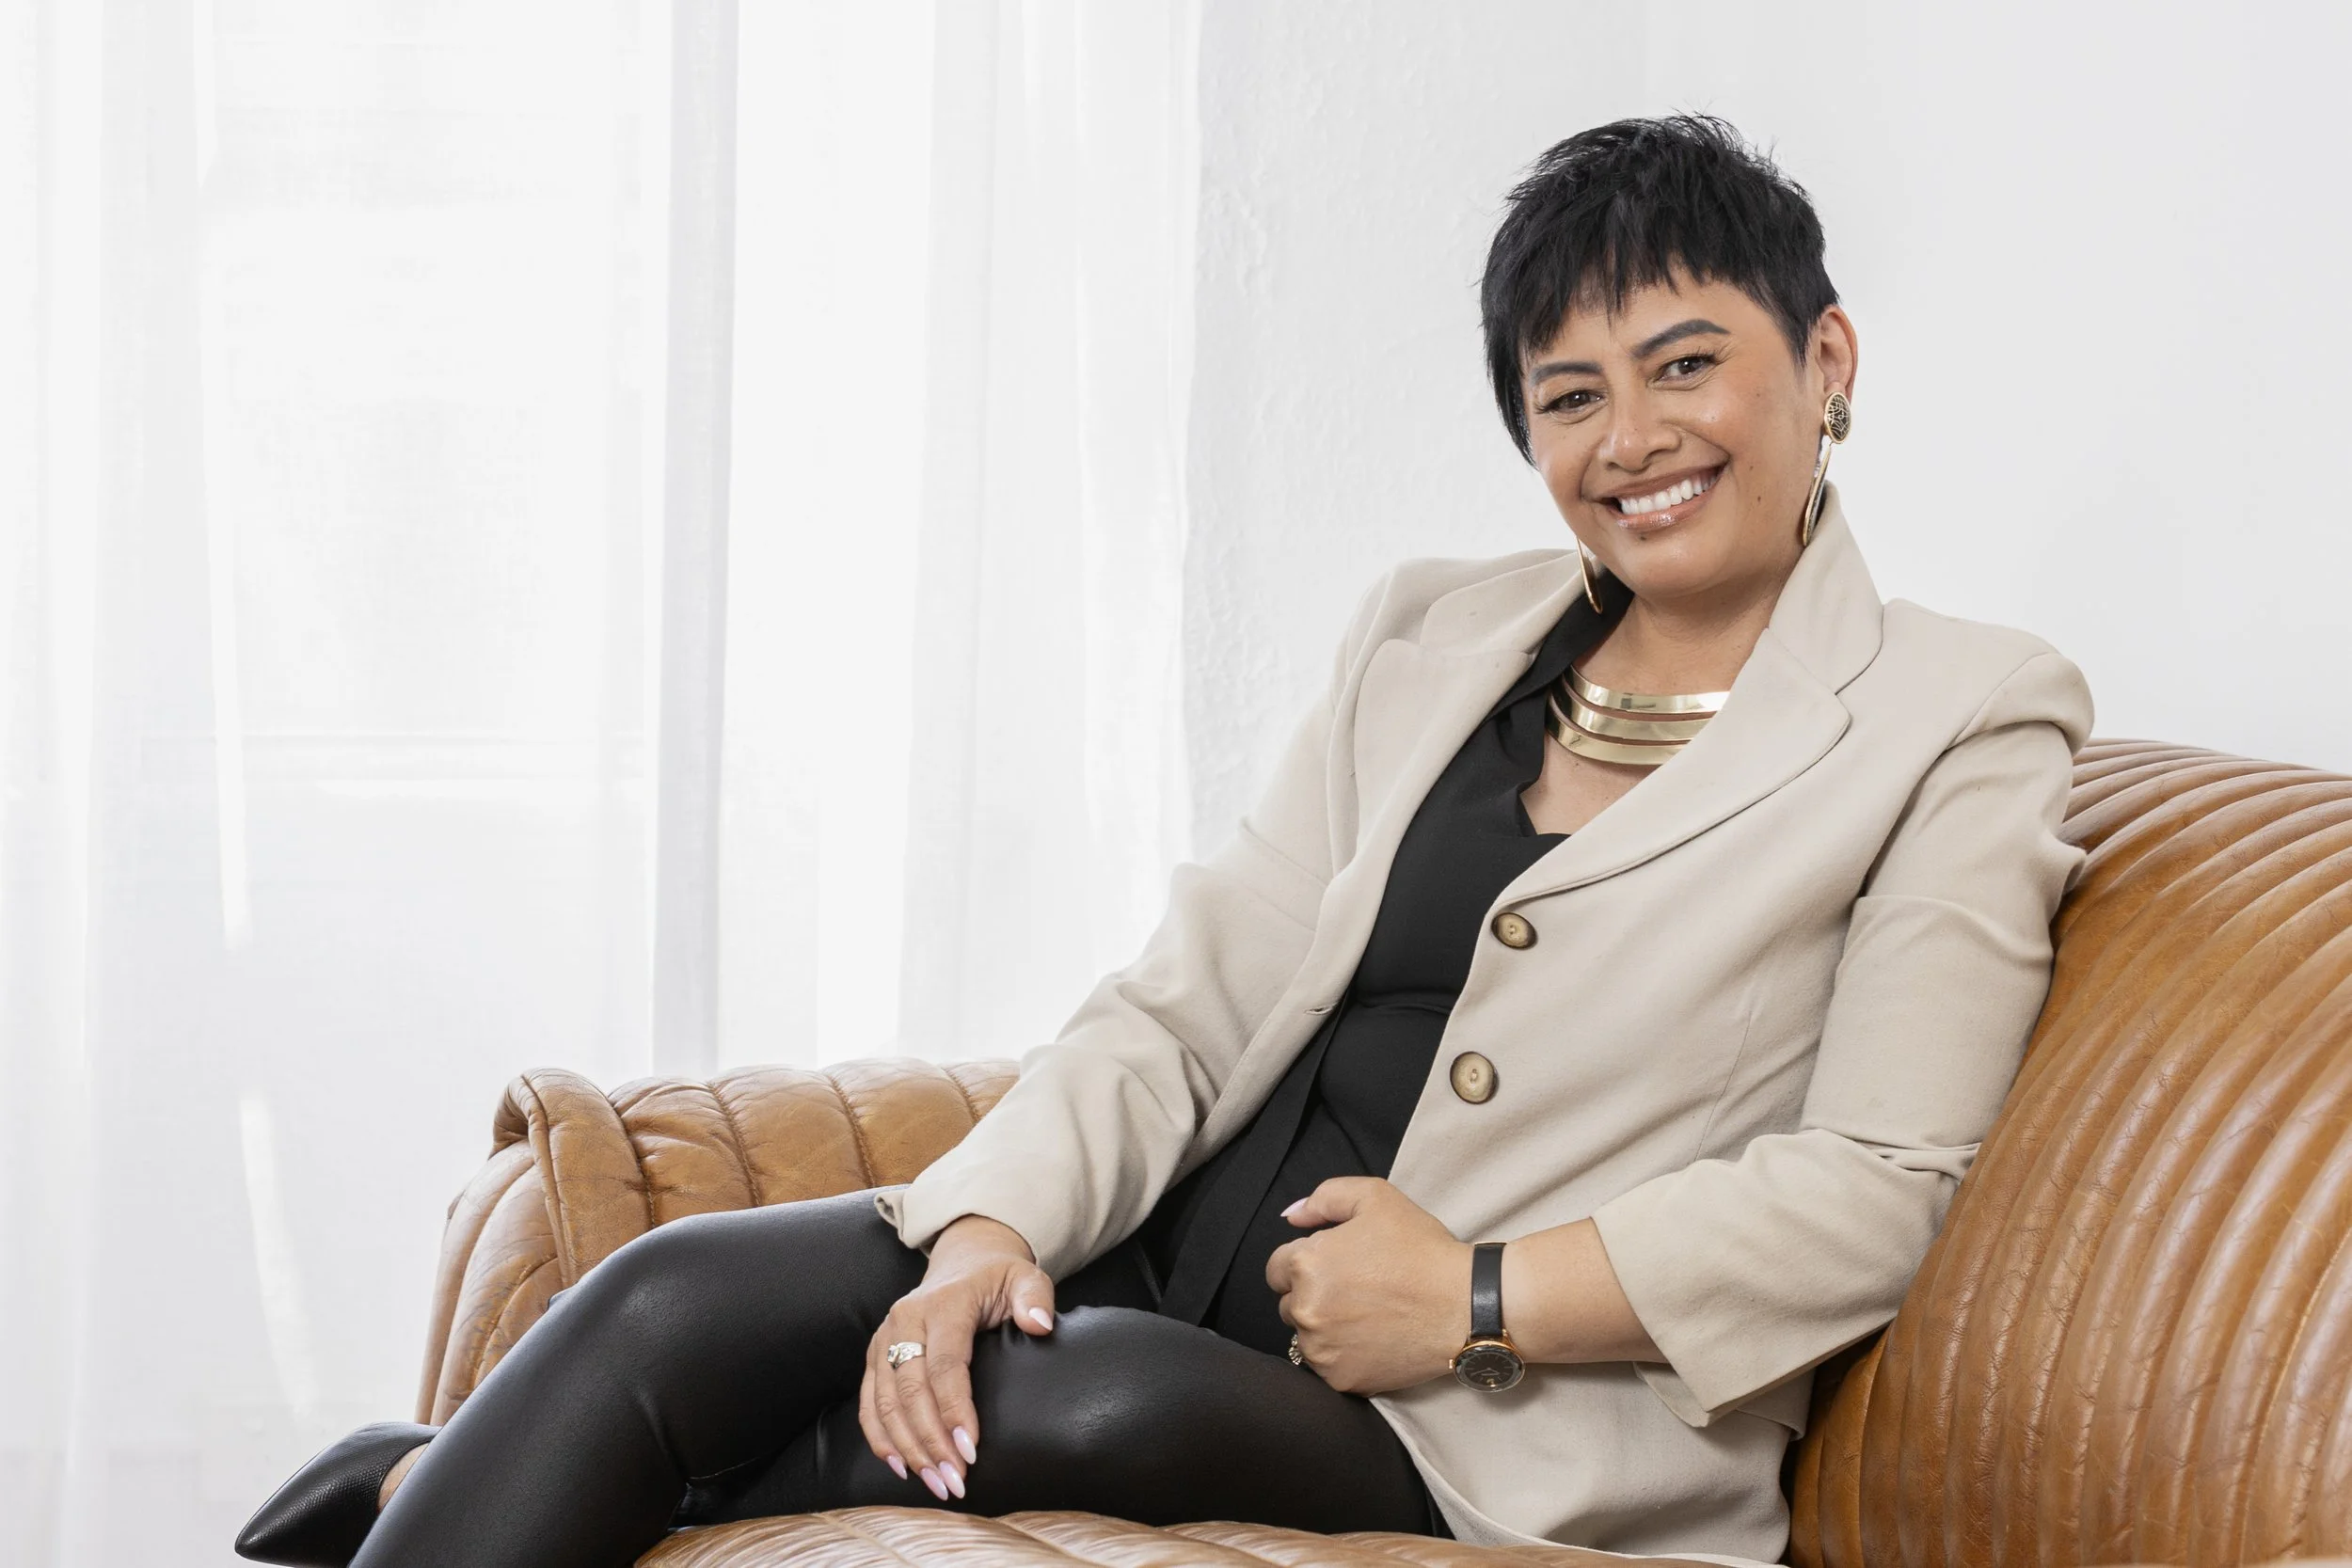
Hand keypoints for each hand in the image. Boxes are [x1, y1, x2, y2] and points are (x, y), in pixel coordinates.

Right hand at [858, 1214, 1054, 1500]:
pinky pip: (869, 1402)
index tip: (971, 1450)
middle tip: (955, 1480)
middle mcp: (906, 1320)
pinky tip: (901, 1467)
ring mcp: (885, 1338)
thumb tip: (1039, 1324)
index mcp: (944, 1303)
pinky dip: (881, 1437)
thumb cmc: (997, 1278)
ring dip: (908, 1448)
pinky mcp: (875, 1354)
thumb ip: (1034, 1297)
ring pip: (886, 1402)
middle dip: (931, 1441)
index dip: (954, 1410)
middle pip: (911, 1390)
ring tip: (936, 1482)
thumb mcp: (1024, 1276)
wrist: (962, 1262)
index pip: (945, 1364)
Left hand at [1265, 1176, 1470, 1393]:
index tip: (1338, 1267)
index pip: (1276, 1269)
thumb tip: (1290, 1217)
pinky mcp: (1341, 1380)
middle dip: (1313, 1295)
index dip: (1306, 1264)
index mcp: (1305, 1265)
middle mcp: (1304, 1310)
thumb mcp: (1375, 1198)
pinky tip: (1373, 1340)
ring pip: (1306, 1337)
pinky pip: (1326, 1366)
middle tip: (1357, 1290)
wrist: (1465, 1304)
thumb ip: (1324, 1198)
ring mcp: (1322, 1350)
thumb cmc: (1421, 1249)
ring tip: (1367, 1316)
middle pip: (1289, 1304)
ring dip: (1325, 1327)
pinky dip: (1342, 1355)